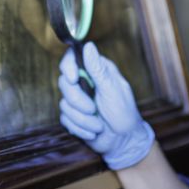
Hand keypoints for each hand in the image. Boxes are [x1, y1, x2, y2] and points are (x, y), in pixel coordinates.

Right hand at [58, 42, 154, 169]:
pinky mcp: (73, 116)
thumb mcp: (113, 90)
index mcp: (97, 72)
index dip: (68, 67)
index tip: (73, 78)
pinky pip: (65, 119)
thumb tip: (88, 46)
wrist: (124, 142)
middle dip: (78, 100)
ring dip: (82, 119)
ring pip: (64, 104)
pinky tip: (93, 131)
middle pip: (64, 83)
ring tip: (99, 125)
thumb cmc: (124, 114)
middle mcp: (85, 83)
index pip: (72, 59)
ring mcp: (77, 100)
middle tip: (93, 109)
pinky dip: (80, 128)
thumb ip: (98, 70)